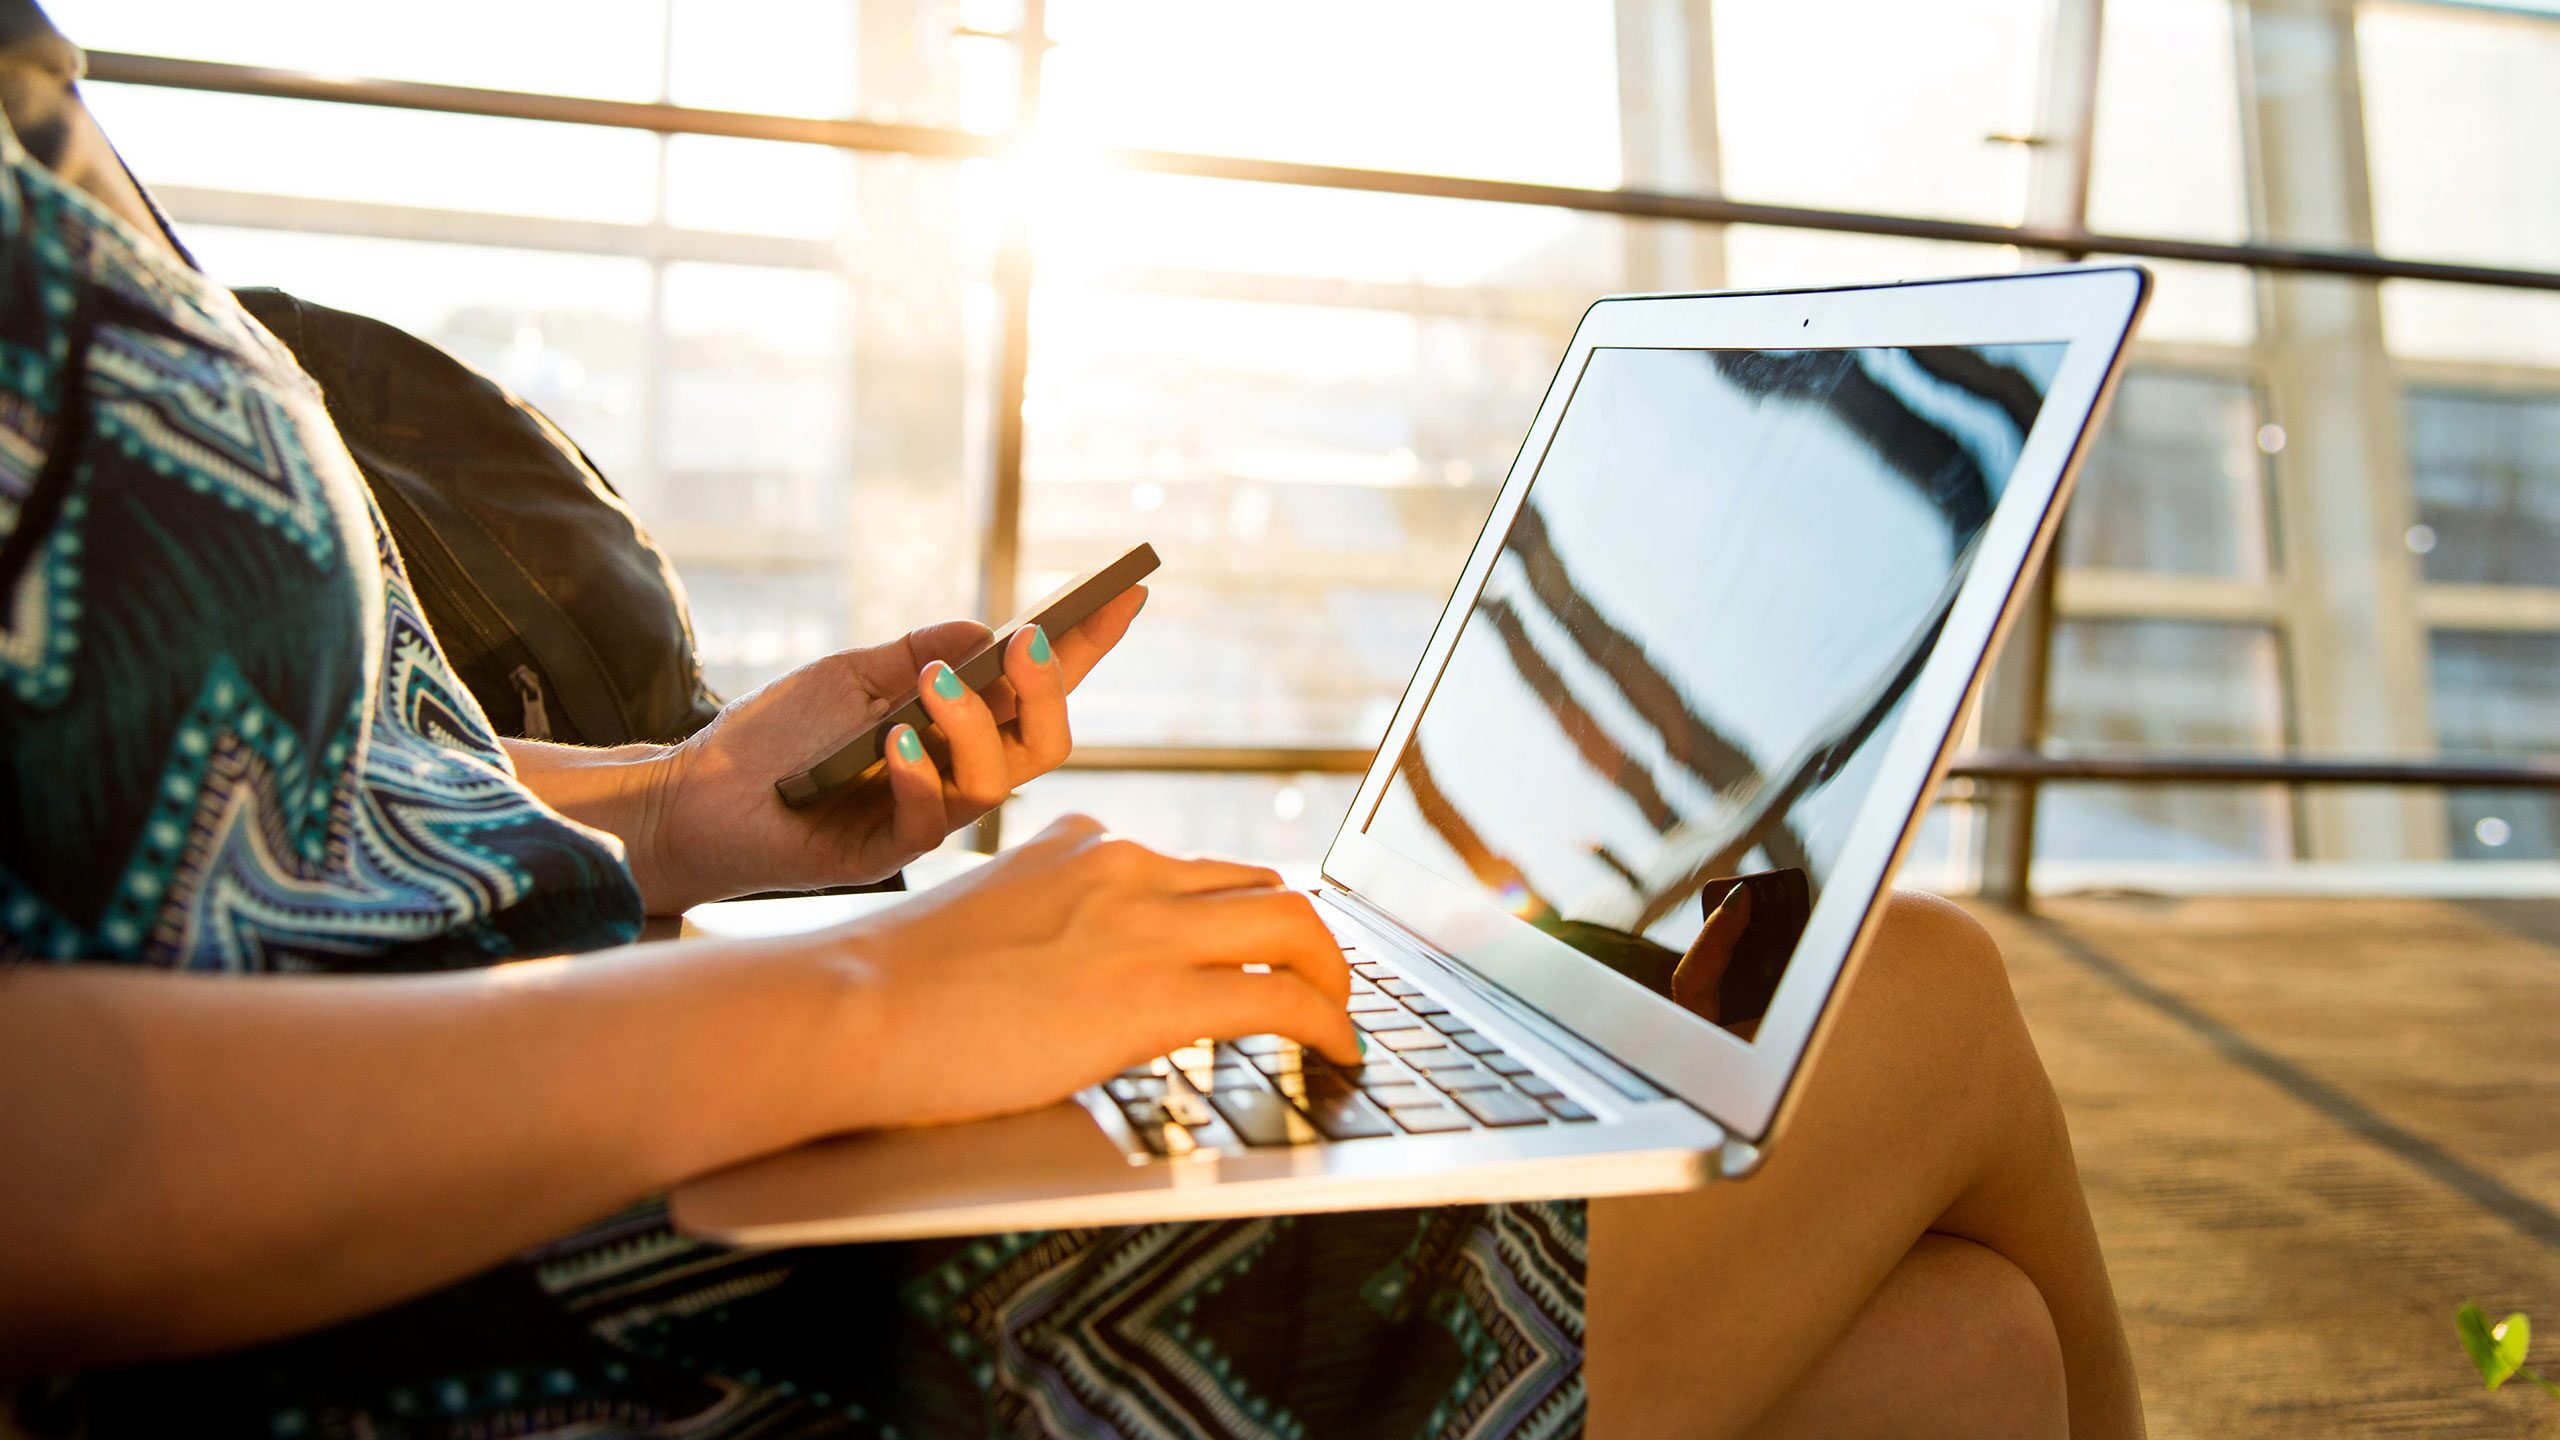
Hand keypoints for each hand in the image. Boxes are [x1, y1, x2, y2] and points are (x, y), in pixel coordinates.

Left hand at [628, 587, 1144, 910]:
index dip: (1087, 646)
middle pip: (1044, 743)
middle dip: (1052, 690)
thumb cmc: (772, 738)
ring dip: (974, 725)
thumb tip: (988, 630)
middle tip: (1030, 642)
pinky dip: (917, 773)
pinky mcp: (883, 857)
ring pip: (995, 781)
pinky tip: (894, 742)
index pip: (1036, 688)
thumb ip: (918, 652)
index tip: (1127, 593)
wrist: (694, 797)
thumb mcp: (849, 674)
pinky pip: (926, 820)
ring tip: (937, 684)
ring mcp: (924, 818)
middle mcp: (953, 775)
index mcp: (955, 727)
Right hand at [816, 815, 1361, 1130]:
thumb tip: (1064, 976)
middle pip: (1259, 884)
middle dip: (1304, 937)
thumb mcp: (981, 922)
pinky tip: (1337, 1053)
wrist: (854, 1007)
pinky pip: (1283, 999)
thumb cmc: (890, 989)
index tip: (1256, 947)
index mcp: (1079, 845)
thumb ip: (1039, 926)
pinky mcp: (1155, 995)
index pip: (1191, 867)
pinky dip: (1328, 1024)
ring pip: (1293, 925)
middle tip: (1320, 982)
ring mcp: (1145, 925)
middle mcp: (1124, 867)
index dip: (1237, 912)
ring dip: (1335, 974)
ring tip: (1342, 1019)